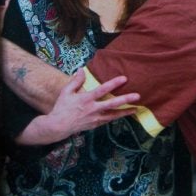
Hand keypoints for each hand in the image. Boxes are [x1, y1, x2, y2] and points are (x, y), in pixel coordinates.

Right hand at [16, 68, 139, 144]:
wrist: (58, 126)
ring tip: (136, 109)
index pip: (102, 90)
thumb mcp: (66, 92)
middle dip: (125, 100)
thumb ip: (76, 81)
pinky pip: (108, 120)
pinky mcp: (95, 125)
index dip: (113, 84)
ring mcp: (95, 118)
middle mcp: (92, 109)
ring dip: (125, 112)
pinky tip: (123, 114)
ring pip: (113, 115)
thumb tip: (81, 70)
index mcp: (85, 99)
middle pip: (112, 104)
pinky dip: (117, 117)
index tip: (124, 78)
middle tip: (137, 96)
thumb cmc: (62, 107)